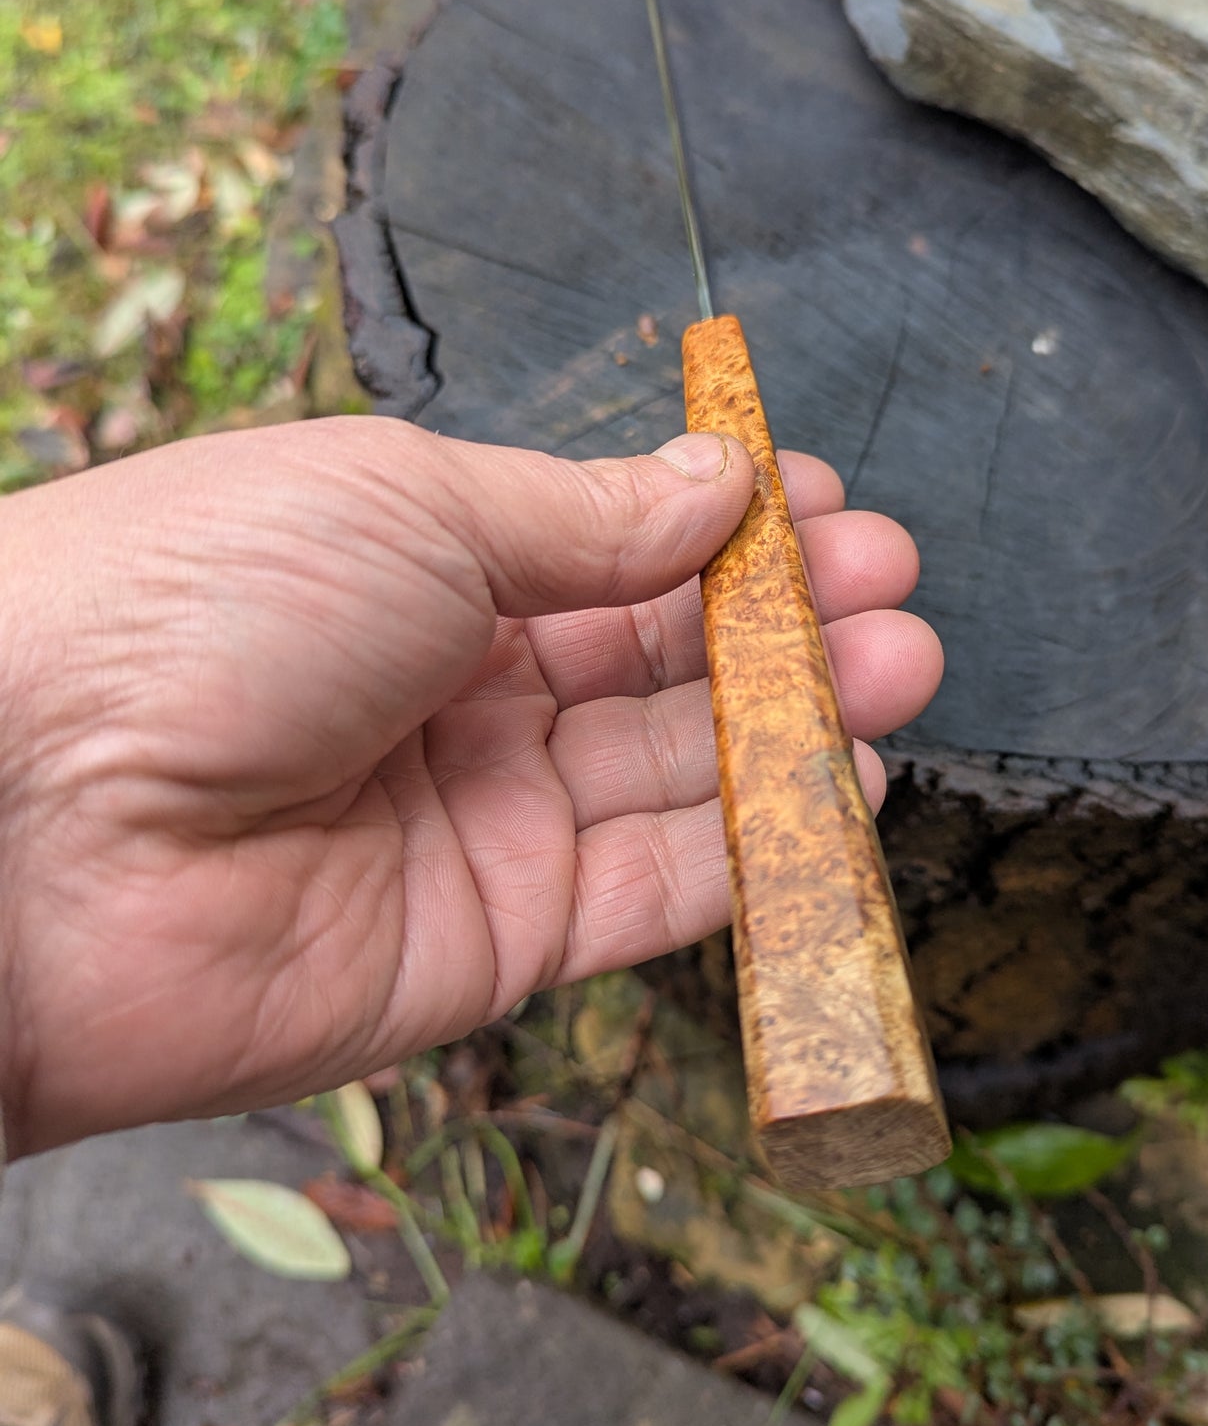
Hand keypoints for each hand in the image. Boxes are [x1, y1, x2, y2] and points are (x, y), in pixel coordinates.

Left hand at [0, 417, 942, 1154]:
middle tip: (892, 591)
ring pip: (679, 775)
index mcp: (421, 568)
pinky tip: (843, 786)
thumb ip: (584, 516)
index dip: (724, 529)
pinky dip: (758, 846)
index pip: (612, 551)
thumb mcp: (410, 503)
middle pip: (661, 665)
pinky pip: (656, 892)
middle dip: (786, 624)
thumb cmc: (199, 600)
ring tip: (903, 663)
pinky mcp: (496, 944)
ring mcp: (480, 822)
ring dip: (798, 726)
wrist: (29, 819)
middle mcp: (457, 696)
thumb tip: (718, 481)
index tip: (822, 504)